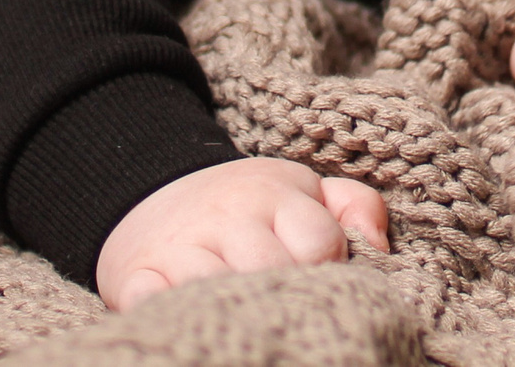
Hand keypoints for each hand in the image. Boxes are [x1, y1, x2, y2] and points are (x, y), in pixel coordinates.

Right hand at [95, 158, 386, 310]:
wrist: (151, 195)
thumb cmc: (246, 206)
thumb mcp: (303, 189)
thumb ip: (354, 206)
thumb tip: (377, 247)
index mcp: (274, 195)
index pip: (319, 242)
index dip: (330, 271)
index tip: (324, 283)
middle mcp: (226, 217)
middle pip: (270, 269)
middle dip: (286, 297)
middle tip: (288, 311)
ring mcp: (180, 247)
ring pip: (213, 285)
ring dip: (234, 309)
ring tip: (249, 324)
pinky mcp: (137, 275)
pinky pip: (148, 299)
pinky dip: (163, 310)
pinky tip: (188, 321)